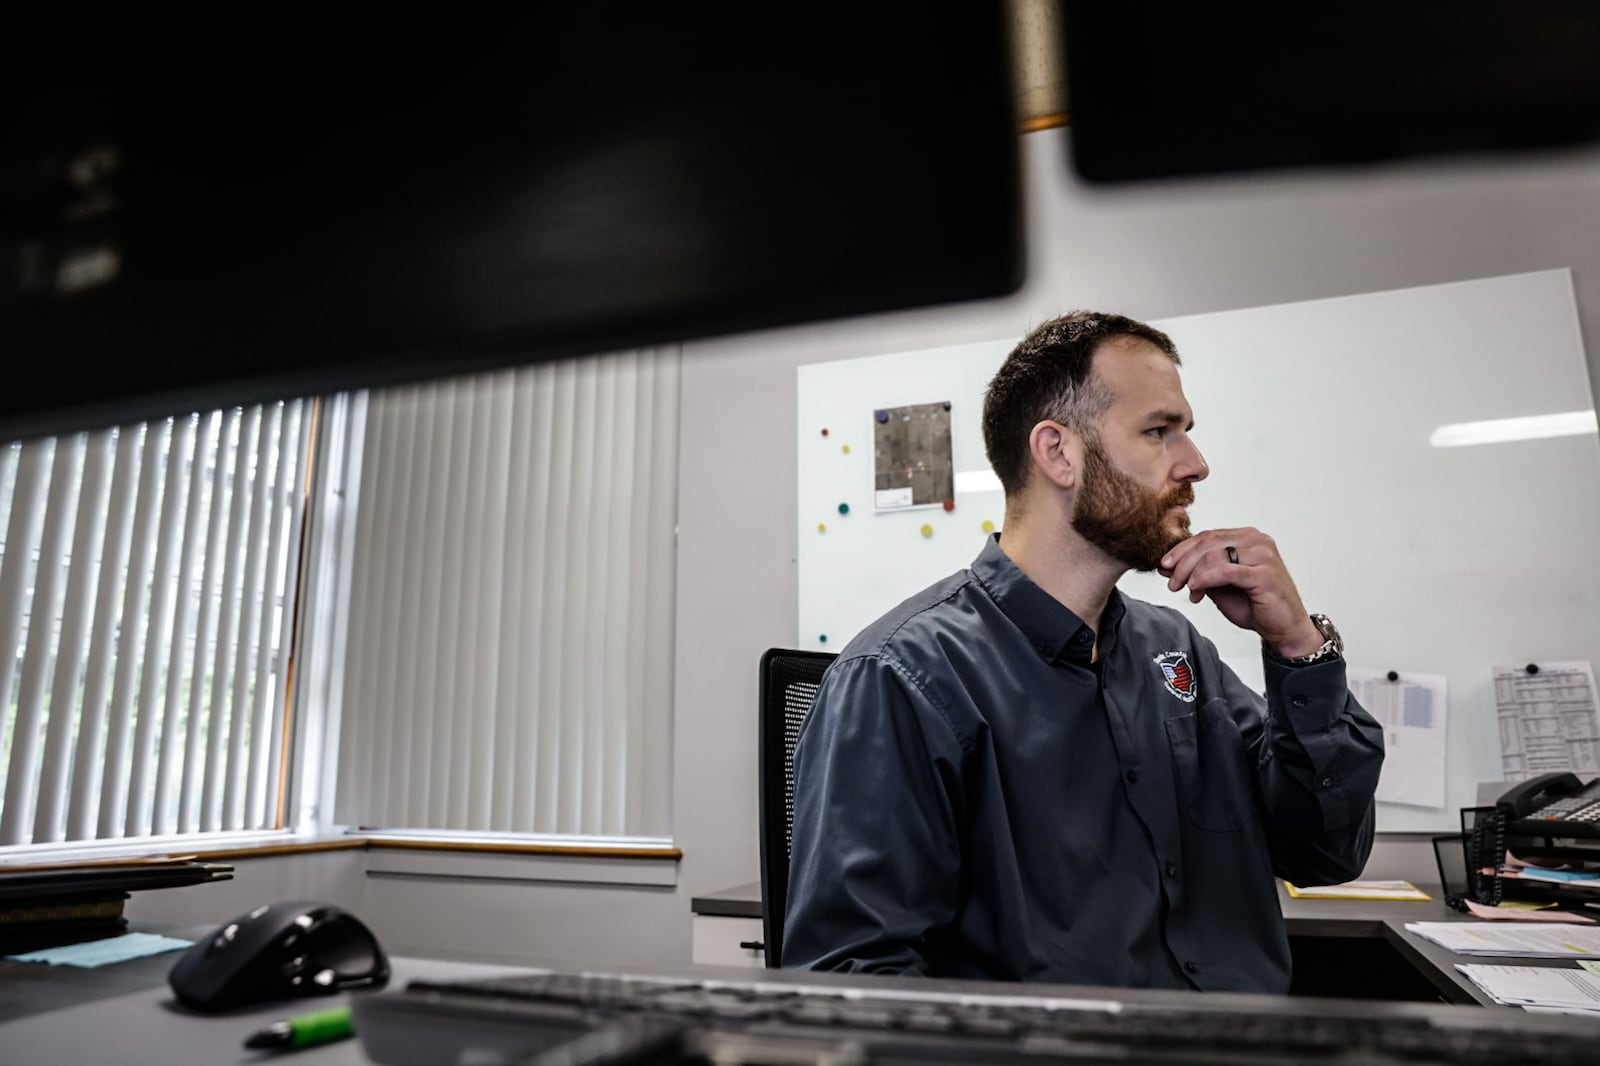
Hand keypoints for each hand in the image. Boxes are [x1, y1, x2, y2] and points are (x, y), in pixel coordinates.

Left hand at [1158, 528, 1323, 657]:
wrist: (1283, 628)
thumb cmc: (1255, 605)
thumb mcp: (1219, 586)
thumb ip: (1199, 572)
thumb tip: (1168, 567)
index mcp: (1246, 538)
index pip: (1206, 536)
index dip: (1181, 550)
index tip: (1164, 565)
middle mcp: (1256, 540)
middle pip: (1207, 542)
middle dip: (1182, 562)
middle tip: (1171, 582)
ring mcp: (1262, 554)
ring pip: (1213, 554)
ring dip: (1192, 573)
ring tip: (1187, 591)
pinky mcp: (1264, 573)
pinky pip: (1224, 570)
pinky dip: (1204, 579)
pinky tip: (1196, 591)